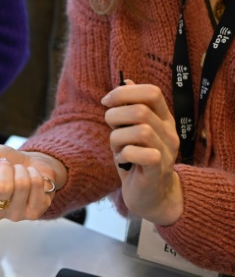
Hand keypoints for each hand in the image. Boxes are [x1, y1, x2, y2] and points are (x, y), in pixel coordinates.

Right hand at [0, 145, 66, 225]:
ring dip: (20, 169)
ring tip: (18, 171)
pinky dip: (34, 173)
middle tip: (5, 165)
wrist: (31, 163)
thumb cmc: (4, 162)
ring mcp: (15, 214)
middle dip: (6, 168)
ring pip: (21, 185)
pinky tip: (31, 177)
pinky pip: (36, 186)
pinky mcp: (34, 212)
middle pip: (2, 189)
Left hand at [102, 79, 182, 225]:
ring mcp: (166, 152)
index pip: (152, 92)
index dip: (125, 92)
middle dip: (115, 116)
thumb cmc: (137, 159)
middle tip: (111, 130)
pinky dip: (123, 154)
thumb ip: (130, 107)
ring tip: (118, 148)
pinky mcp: (158, 170)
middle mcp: (169, 133)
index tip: (106, 102)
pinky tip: (122, 161)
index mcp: (164, 119)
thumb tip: (126, 80)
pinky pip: (138, 152)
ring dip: (118, 137)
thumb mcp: (131, 130)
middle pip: (140, 110)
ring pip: (139, 130)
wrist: (150, 195)